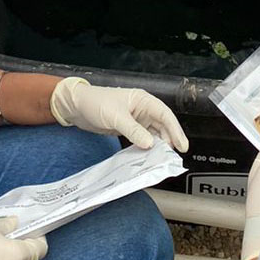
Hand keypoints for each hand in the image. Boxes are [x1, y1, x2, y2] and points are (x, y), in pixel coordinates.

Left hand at [49, 77, 188, 151]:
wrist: (77, 106)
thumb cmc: (95, 102)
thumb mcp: (115, 116)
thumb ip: (133, 130)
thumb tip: (150, 144)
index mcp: (143, 100)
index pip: (165, 115)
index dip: (175, 130)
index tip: (182, 146)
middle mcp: (142, 109)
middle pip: (162, 125)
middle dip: (169, 140)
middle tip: (172, 157)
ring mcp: (136, 119)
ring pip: (154, 133)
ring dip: (158, 145)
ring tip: (161, 159)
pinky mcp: (128, 128)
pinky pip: (142, 138)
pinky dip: (146, 147)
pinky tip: (148, 156)